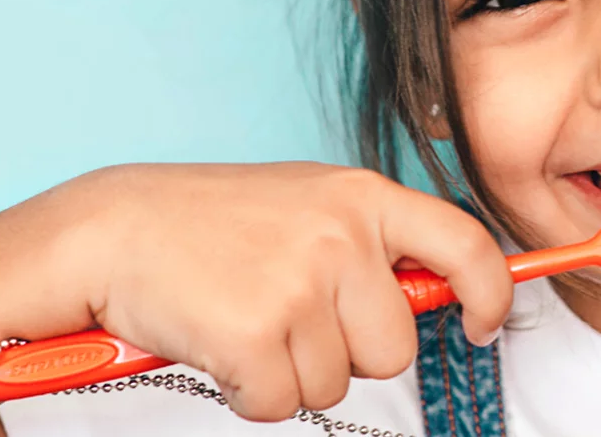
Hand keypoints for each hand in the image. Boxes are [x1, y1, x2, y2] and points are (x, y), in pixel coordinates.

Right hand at [51, 162, 512, 420]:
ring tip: (243, 320)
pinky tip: (218, 344)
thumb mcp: (306, 206)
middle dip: (345, 354)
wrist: (109, 231)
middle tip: (286, 316)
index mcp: (362, 197)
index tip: (483, 324)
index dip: (490, 294)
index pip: (465, 246)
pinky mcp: (256, 334)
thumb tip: (446, 294)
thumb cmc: (207, 224)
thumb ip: (372, 243)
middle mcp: (341, 236)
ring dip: (287, 372)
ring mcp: (300, 285)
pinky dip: (246, 391)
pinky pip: (278, 404)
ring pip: (333, 385)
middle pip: (393, 350)